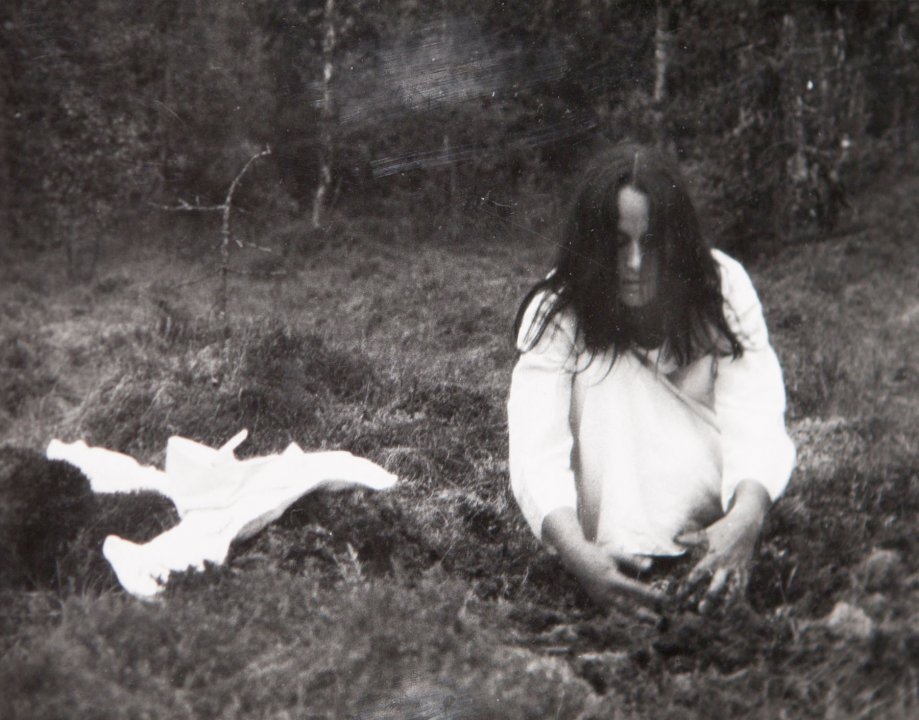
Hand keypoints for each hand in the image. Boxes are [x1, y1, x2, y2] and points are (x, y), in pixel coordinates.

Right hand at [542, 508, 663, 614]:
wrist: (576, 560)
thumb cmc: (599, 555)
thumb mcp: (615, 555)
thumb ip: (633, 561)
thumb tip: (650, 566)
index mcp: (611, 578)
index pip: (635, 589)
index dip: (649, 594)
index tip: (662, 598)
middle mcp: (606, 591)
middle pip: (628, 606)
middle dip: (644, 614)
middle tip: (658, 621)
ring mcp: (601, 598)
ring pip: (622, 610)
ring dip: (637, 616)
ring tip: (651, 621)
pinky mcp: (599, 601)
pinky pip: (615, 609)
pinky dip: (627, 612)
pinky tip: (639, 615)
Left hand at [676, 480, 770, 613]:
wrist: (746, 525)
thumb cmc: (723, 529)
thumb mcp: (706, 533)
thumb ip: (690, 538)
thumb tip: (673, 539)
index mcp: (713, 556)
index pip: (698, 573)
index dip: (689, 584)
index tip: (680, 595)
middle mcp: (725, 564)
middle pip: (717, 585)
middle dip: (709, 598)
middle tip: (701, 610)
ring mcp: (737, 569)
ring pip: (733, 589)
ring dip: (727, 602)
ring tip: (721, 615)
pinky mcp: (745, 570)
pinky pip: (743, 586)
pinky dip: (738, 597)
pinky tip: (733, 608)